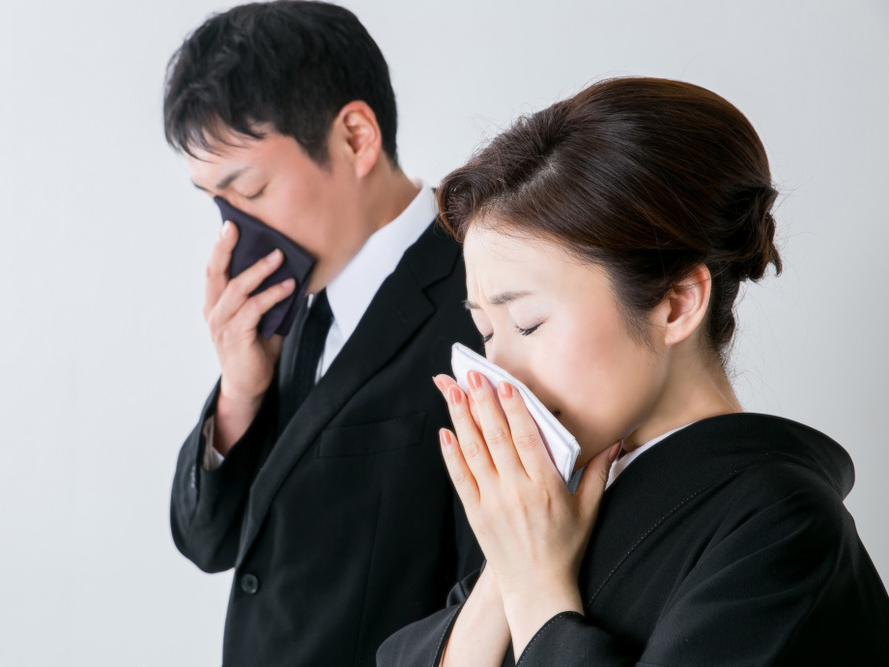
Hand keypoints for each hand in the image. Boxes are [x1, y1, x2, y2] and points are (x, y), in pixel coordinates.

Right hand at [204, 221, 295, 451]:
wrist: (249, 385)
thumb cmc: (255, 349)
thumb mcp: (260, 317)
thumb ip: (265, 297)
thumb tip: (288, 271)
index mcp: (216, 303)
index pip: (214, 269)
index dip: (219, 246)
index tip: (229, 224)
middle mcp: (214, 311)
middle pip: (215, 273)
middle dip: (225, 248)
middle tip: (237, 227)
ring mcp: (222, 325)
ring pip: (237, 289)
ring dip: (259, 270)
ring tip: (279, 257)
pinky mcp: (236, 337)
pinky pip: (254, 310)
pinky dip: (272, 295)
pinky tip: (288, 287)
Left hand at [434, 372, 617, 655]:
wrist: (537, 588)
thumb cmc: (566, 546)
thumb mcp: (589, 509)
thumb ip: (599, 472)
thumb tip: (615, 441)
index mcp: (547, 487)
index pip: (527, 439)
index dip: (515, 409)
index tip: (505, 384)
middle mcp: (517, 492)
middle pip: (496, 438)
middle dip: (483, 403)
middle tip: (472, 375)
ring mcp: (493, 502)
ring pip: (474, 452)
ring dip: (462, 419)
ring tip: (453, 392)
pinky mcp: (476, 513)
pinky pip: (460, 478)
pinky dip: (451, 454)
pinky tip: (445, 431)